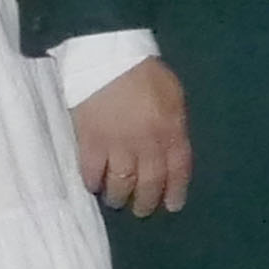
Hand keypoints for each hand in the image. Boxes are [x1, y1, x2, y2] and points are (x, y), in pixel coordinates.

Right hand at [75, 61, 193, 214]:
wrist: (109, 58)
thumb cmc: (146, 74)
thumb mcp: (175, 97)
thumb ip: (175, 126)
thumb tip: (172, 149)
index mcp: (171, 131)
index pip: (178, 170)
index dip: (175, 191)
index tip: (171, 206)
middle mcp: (147, 144)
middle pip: (149, 182)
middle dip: (146, 201)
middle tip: (141, 210)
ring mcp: (118, 145)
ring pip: (121, 182)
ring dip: (119, 196)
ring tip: (117, 201)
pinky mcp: (91, 141)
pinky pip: (92, 171)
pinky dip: (93, 181)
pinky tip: (93, 185)